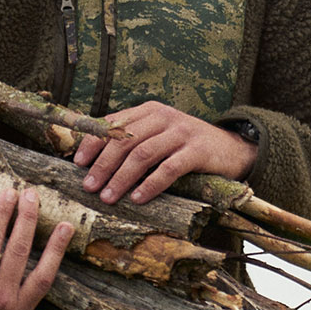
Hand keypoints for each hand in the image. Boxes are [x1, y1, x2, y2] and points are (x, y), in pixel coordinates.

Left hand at [73, 103, 258, 203]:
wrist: (232, 149)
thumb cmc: (186, 147)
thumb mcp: (158, 135)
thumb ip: (132, 140)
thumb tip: (92, 160)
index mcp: (149, 111)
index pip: (113, 124)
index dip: (93, 144)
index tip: (78, 164)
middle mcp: (163, 117)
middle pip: (124, 141)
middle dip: (103, 165)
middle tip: (89, 187)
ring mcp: (181, 133)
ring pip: (143, 154)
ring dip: (121, 178)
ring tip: (108, 197)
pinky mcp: (198, 151)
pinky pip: (169, 168)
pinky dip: (151, 184)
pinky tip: (139, 199)